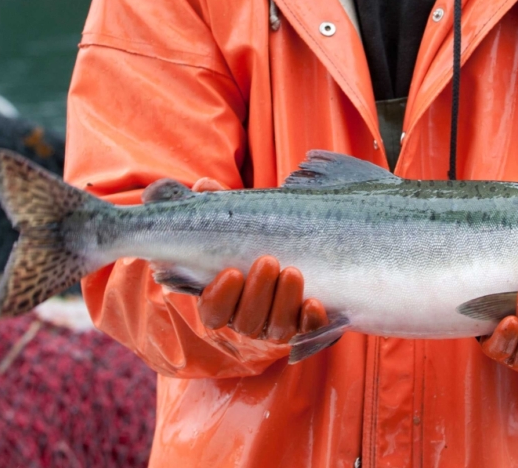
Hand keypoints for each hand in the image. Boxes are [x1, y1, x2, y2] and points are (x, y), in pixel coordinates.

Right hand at [191, 177, 328, 341]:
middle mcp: (247, 317)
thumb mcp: (234, 218)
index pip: (213, 312)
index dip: (220, 297)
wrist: (294, 245)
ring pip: (276, 327)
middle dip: (258, 293)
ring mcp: (276, 323)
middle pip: (246, 321)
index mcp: (222, 298)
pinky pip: (308, 330)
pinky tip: (313, 303)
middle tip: (269, 261)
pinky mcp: (304, 323)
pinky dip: (310, 320)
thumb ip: (216, 205)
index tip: (232, 272)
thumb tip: (204, 186)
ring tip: (292, 271)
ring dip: (284, 302)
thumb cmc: (253, 234)